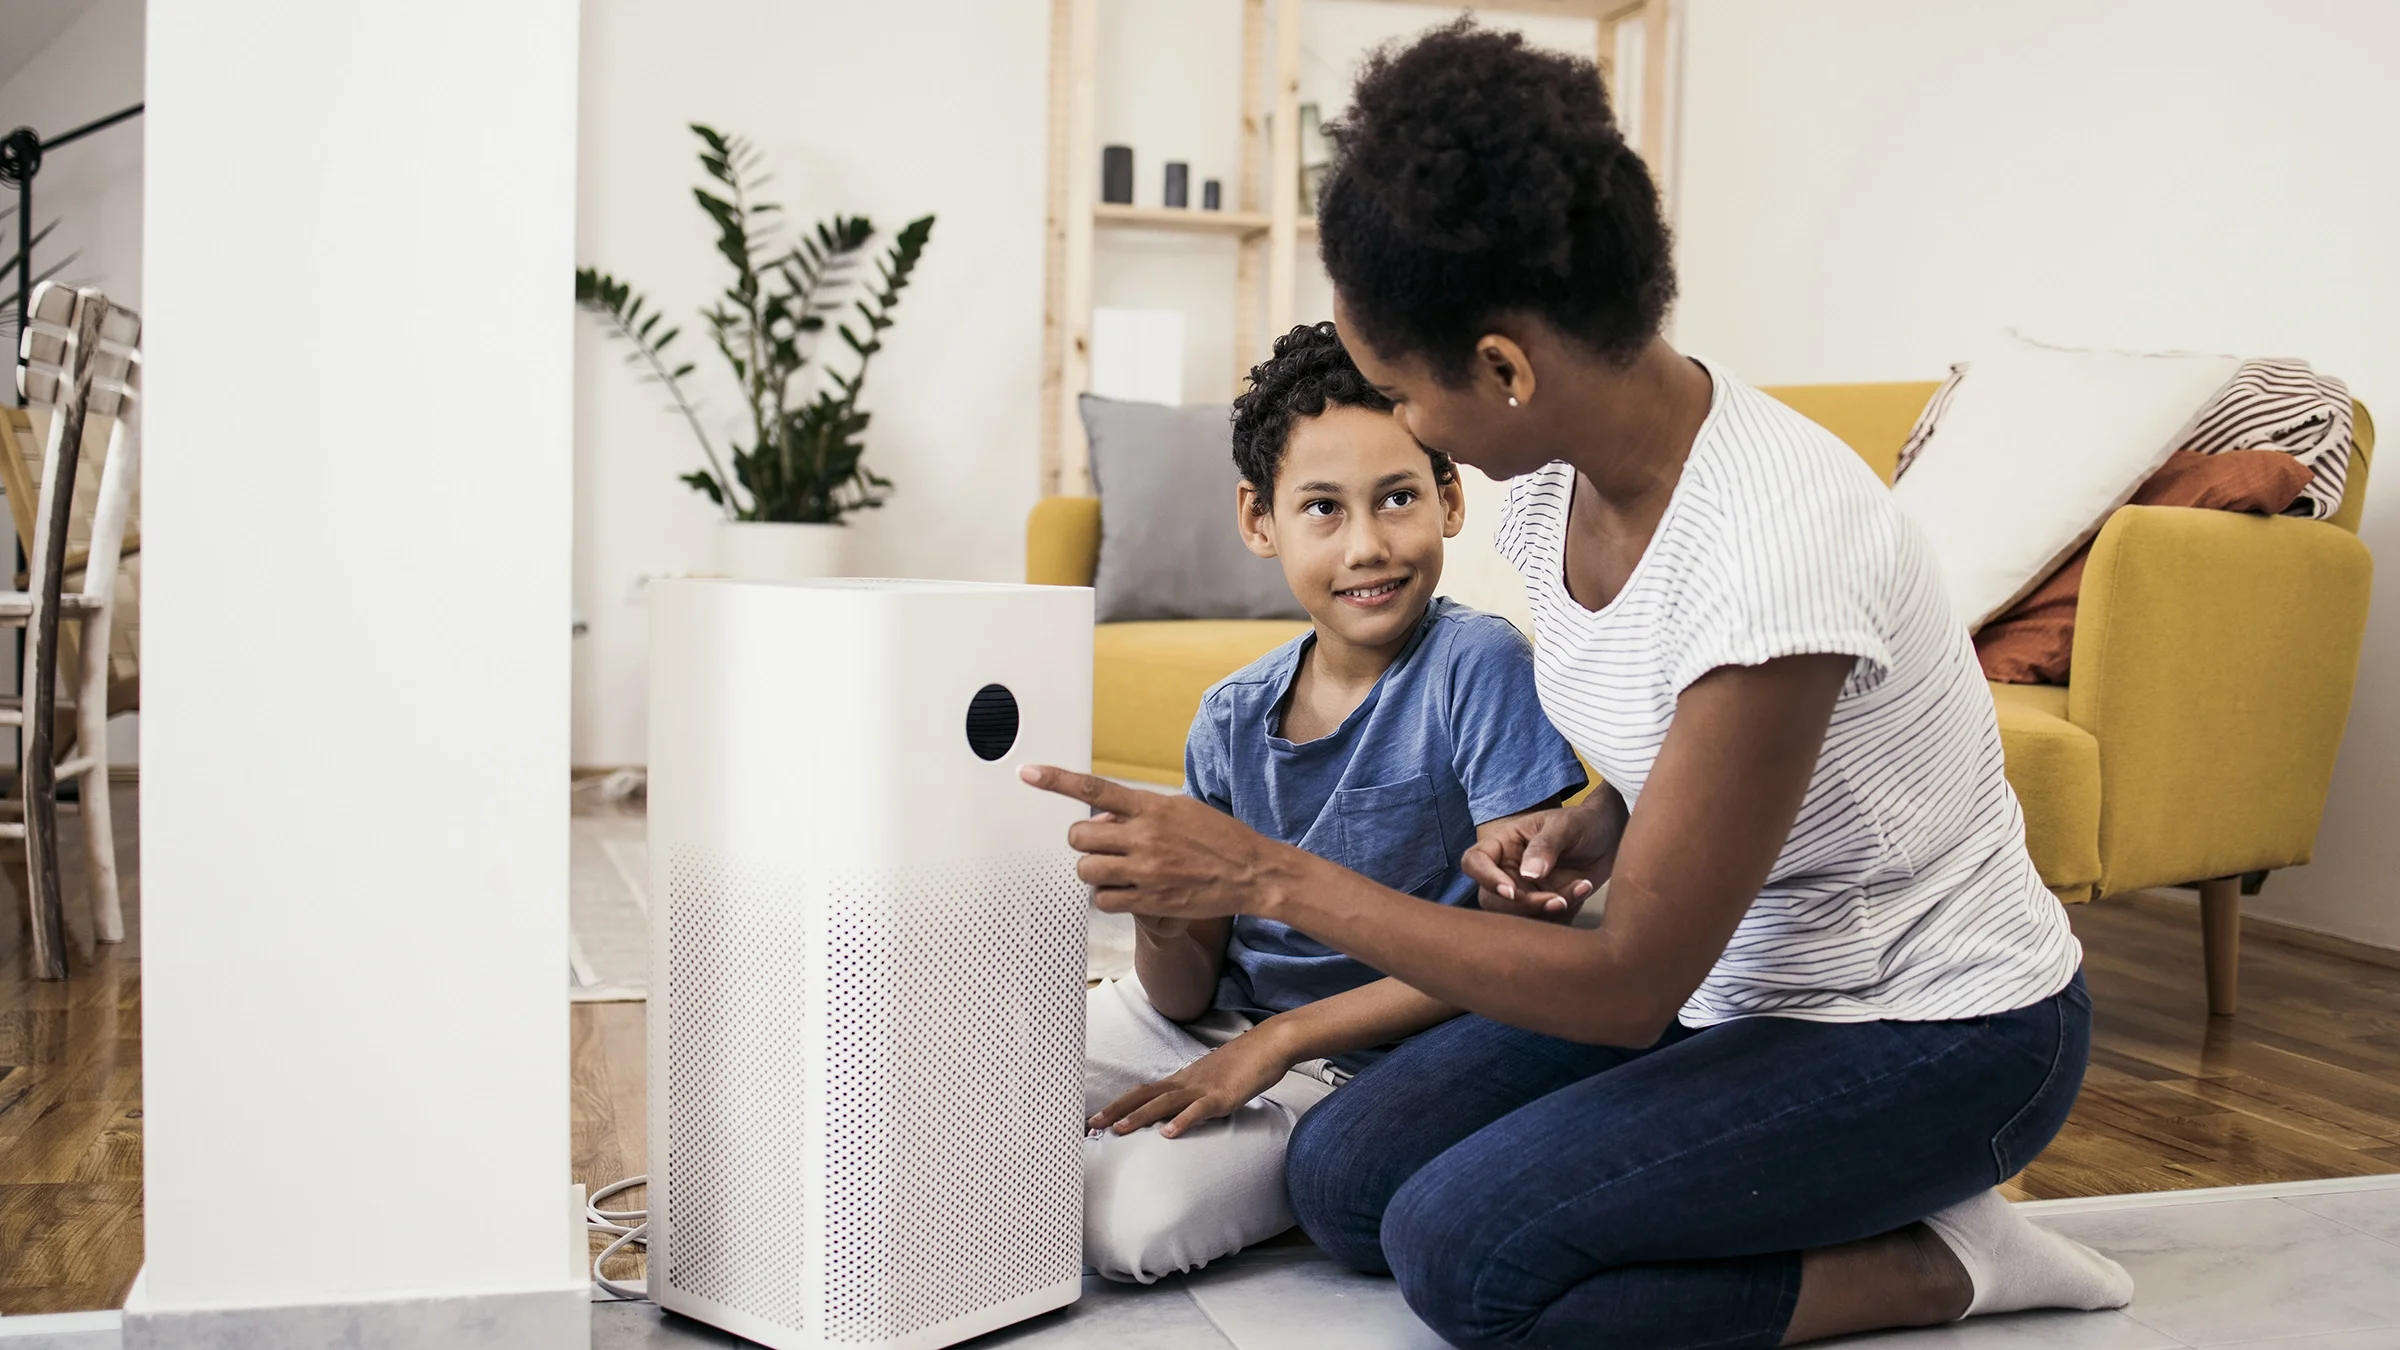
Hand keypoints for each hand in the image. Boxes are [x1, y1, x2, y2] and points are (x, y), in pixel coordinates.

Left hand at [1021, 765, 1303, 921]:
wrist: (1253, 872)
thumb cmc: (1219, 837)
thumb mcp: (1181, 809)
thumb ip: (1140, 811)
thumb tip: (1103, 818)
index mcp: (1151, 806)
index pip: (1093, 788)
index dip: (1056, 780)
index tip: (1027, 772)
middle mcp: (1144, 835)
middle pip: (1079, 836)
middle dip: (1084, 842)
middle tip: (1104, 847)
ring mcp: (1145, 869)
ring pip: (1086, 870)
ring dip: (1093, 871)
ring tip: (1115, 870)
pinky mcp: (1150, 899)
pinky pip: (1104, 900)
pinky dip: (1108, 897)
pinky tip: (1126, 892)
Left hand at [1088, 1026, 1296, 1138]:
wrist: (1270, 1044)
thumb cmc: (1245, 1064)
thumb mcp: (1214, 1081)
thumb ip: (1197, 1096)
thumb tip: (1184, 1112)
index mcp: (1183, 1080)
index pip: (1144, 1091)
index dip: (1120, 1104)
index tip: (1098, 1117)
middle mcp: (1187, 1082)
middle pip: (1144, 1095)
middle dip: (1117, 1110)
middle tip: (1091, 1124)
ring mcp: (1204, 1088)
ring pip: (1165, 1102)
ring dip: (1140, 1116)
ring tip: (1118, 1131)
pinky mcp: (1223, 1096)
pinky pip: (1199, 1110)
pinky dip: (1183, 1121)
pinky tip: (1169, 1134)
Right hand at [1461, 795, 1625, 922]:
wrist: (1608, 837)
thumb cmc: (1581, 822)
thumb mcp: (1564, 826)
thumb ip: (1545, 846)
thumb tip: (1528, 874)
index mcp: (1503, 844)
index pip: (1475, 862)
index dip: (1487, 879)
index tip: (1512, 891)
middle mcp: (1507, 870)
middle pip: (1491, 899)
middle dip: (1523, 905)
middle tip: (1556, 899)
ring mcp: (1525, 891)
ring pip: (1517, 916)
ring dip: (1547, 912)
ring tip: (1579, 888)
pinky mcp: (1543, 906)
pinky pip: (1544, 923)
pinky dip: (1565, 914)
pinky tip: (1583, 888)